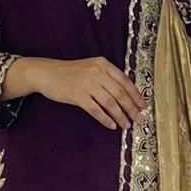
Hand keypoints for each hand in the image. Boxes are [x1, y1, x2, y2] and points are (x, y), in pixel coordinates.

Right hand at [10, 55, 144, 129]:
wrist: (47, 73)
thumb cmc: (70, 73)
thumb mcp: (91, 68)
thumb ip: (107, 77)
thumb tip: (126, 95)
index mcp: (103, 64)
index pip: (125, 81)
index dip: (136, 95)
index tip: (142, 106)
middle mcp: (97, 72)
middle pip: (120, 93)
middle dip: (131, 108)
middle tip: (138, 119)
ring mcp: (87, 83)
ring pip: (110, 103)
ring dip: (120, 116)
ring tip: (126, 125)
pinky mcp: (77, 95)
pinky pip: (95, 110)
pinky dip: (105, 119)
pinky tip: (111, 125)